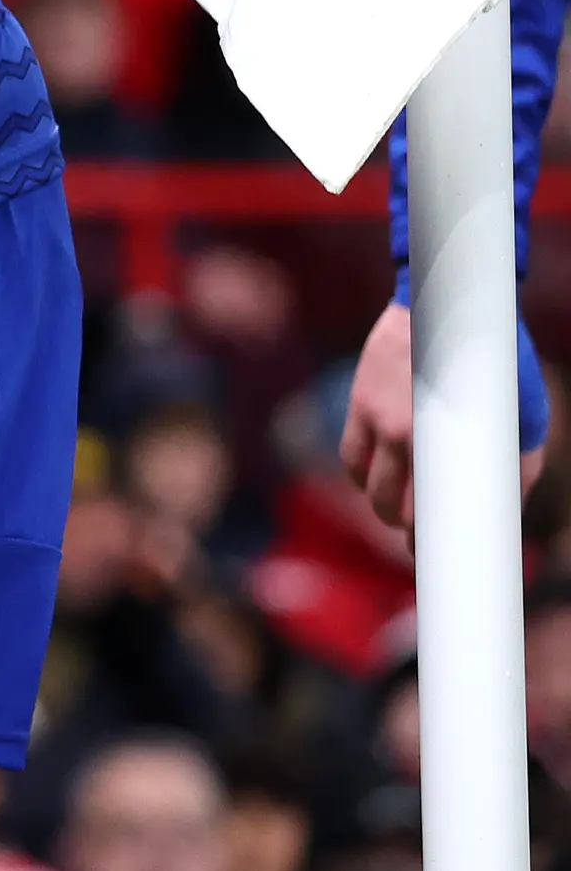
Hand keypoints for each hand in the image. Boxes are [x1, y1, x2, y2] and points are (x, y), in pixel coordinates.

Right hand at [341, 295, 549, 533]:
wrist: (446, 310)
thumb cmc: (494, 368)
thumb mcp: (519, 421)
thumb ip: (512, 470)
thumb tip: (505, 517)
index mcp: (452, 446)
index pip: (435, 516)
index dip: (433, 546)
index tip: (436, 561)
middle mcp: (411, 438)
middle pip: (397, 510)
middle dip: (408, 532)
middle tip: (420, 541)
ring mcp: (380, 421)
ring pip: (370, 489)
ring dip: (384, 507)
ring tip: (398, 513)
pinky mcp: (360, 404)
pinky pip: (351, 458)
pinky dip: (362, 477)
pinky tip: (375, 480)